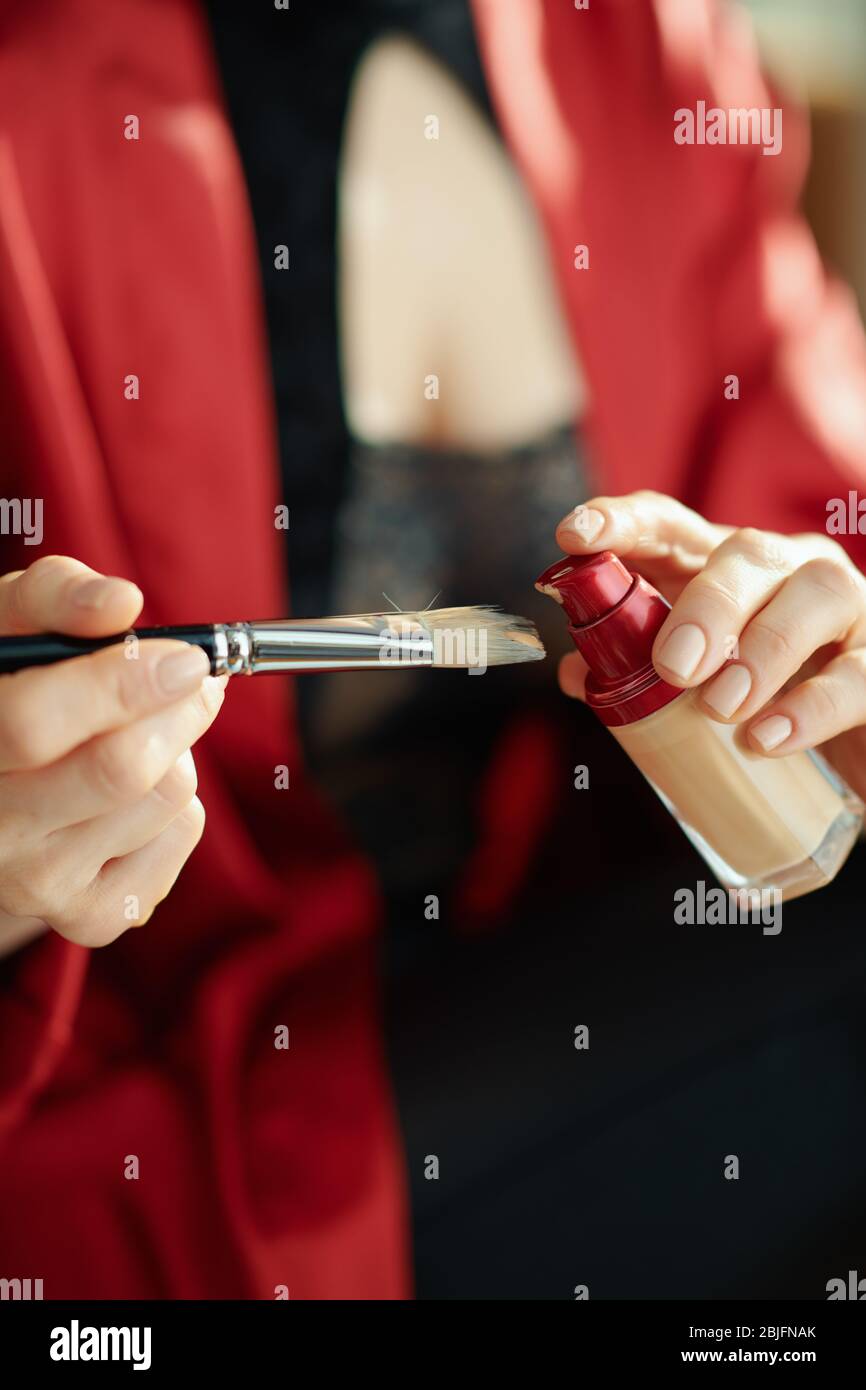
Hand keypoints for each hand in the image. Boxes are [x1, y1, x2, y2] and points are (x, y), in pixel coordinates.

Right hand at [0, 556, 224, 954]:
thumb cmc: (10, 684)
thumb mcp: (11, 625)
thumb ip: (57, 598)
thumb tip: (119, 602)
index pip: (33, 725)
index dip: (120, 685)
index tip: (184, 658)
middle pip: (118, 773)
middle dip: (179, 712)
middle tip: (196, 678)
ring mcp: (36, 884)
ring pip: (163, 800)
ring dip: (178, 751)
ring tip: (142, 733)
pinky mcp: (88, 916)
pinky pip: (178, 839)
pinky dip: (179, 803)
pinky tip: (136, 790)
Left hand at [554, 491, 865, 801]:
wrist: (845, 748)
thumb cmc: (759, 703)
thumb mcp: (693, 687)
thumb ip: (635, 675)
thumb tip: (578, 674)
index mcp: (725, 570)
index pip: (671, 525)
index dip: (623, 522)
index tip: (575, 536)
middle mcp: (789, 571)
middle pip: (750, 552)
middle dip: (707, 604)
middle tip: (674, 668)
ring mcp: (849, 609)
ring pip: (819, 592)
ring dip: (764, 648)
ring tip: (721, 707)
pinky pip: (858, 673)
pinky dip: (812, 706)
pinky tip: (767, 737)